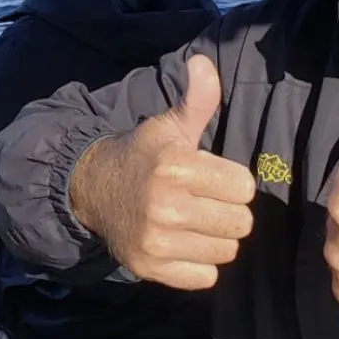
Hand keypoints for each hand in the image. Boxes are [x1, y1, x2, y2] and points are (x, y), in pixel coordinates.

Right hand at [69, 54, 254, 290]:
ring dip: (215, 238)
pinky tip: (182, 242)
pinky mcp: (151, 268)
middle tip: (203, 200)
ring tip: (194, 221)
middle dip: (227, 210)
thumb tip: (202, 61)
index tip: (210, 176)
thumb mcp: (169, 125)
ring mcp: (157, 240)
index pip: (244, 187)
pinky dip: (199, 264)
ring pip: (226, 251)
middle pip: (240, 223)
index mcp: (175, 166)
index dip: (231, 180)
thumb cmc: (143, 155)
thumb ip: (196, 99)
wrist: (94, 189)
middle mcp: (165, 205)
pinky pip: (206, 277)